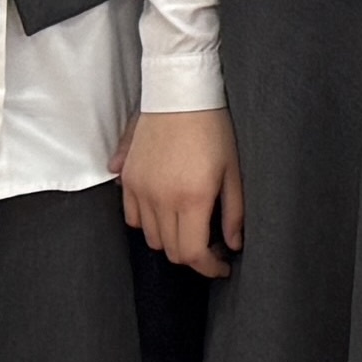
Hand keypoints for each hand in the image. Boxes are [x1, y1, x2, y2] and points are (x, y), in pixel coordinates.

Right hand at [121, 107, 242, 276]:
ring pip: (149, 236)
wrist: (180, 93)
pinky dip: (148, 222)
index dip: (208, 268)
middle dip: (192, 255)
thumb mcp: (233, 171)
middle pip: (170, 250)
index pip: (192, 254)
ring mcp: (139, 189)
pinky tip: (166, 209)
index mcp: (191, 199)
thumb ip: (234, 213)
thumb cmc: (213, 127)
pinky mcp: (127, 177)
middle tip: (211, 244)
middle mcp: (160, 199)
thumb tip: (233, 244)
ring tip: (189, 224)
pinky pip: (132, 216)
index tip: (221, 266)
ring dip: (169, 238)